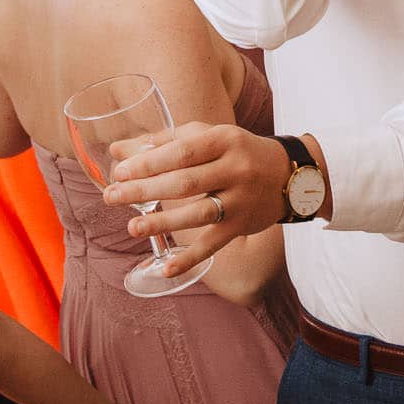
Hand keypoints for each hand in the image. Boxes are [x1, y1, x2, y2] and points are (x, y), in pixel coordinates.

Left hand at [105, 122, 290, 272]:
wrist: (291, 175)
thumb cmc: (238, 151)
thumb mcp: (208, 136)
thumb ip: (164, 141)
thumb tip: (117, 151)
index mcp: (224, 140)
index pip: (182, 152)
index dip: (149, 162)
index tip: (120, 171)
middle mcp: (236, 169)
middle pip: (185, 182)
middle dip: (144, 191)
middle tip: (112, 196)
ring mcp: (240, 200)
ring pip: (197, 213)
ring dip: (162, 223)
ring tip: (132, 227)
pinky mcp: (242, 226)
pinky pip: (213, 244)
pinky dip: (190, 259)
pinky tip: (165, 267)